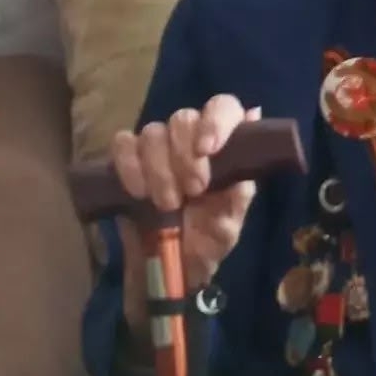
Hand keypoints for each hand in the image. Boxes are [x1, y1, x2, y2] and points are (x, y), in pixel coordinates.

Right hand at [114, 96, 260, 330]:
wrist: (171, 269)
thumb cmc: (210, 239)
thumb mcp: (232, 218)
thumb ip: (241, 179)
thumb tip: (252, 119)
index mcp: (224, 146)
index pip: (221, 106)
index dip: (214, 121)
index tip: (207, 150)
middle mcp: (190, 139)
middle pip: (183, 117)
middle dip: (185, 156)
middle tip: (193, 192)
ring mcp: (157, 149)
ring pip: (152, 132)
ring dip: (159, 169)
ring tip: (167, 204)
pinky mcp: (127, 162)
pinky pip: (123, 144)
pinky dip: (129, 166)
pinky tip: (138, 193)